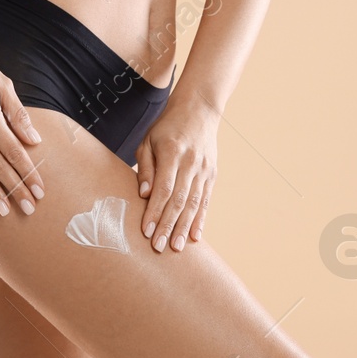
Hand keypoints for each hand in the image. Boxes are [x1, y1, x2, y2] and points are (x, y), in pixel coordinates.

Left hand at [134, 96, 219, 252]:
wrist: (199, 110)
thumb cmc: (166, 127)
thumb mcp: (148, 141)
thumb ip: (145, 168)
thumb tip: (144, 195)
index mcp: (172, 152)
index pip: (163, 188)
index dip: (155, 211)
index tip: (147, 230)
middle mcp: (191, 162)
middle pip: (179, 199)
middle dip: (168, 225)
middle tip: (159, 247)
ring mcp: (204, 169)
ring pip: (194, 203)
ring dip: (184, 227)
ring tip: (177, 247)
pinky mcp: (212, 174)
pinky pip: (205, 200)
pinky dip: (200, 219)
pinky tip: (195, 236)